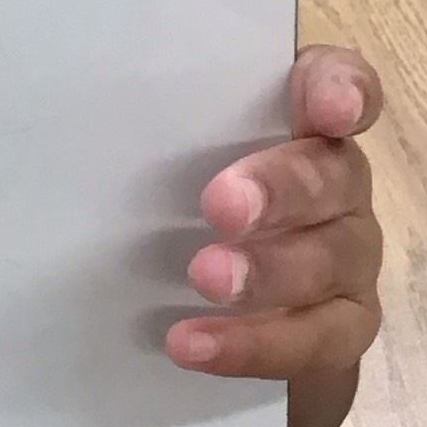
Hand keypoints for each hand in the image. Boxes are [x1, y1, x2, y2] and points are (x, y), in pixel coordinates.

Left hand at [171, 45, 382, 386]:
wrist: (235, 306)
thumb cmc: (187, 202)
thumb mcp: (169, 158)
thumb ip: (157, 131)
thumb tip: (77, 120)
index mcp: (300, 122)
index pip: (339, 82)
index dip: (342, 88)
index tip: (330, 107)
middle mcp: (338, 181)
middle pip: (332, 175)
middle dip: (280, 189)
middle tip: (221, 207)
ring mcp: (349, 254)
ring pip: (332, 259)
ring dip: (268, 273)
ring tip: (205, 279)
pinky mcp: (343, 323)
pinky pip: (316, 339)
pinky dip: (255, 344)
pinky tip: (195, 344)